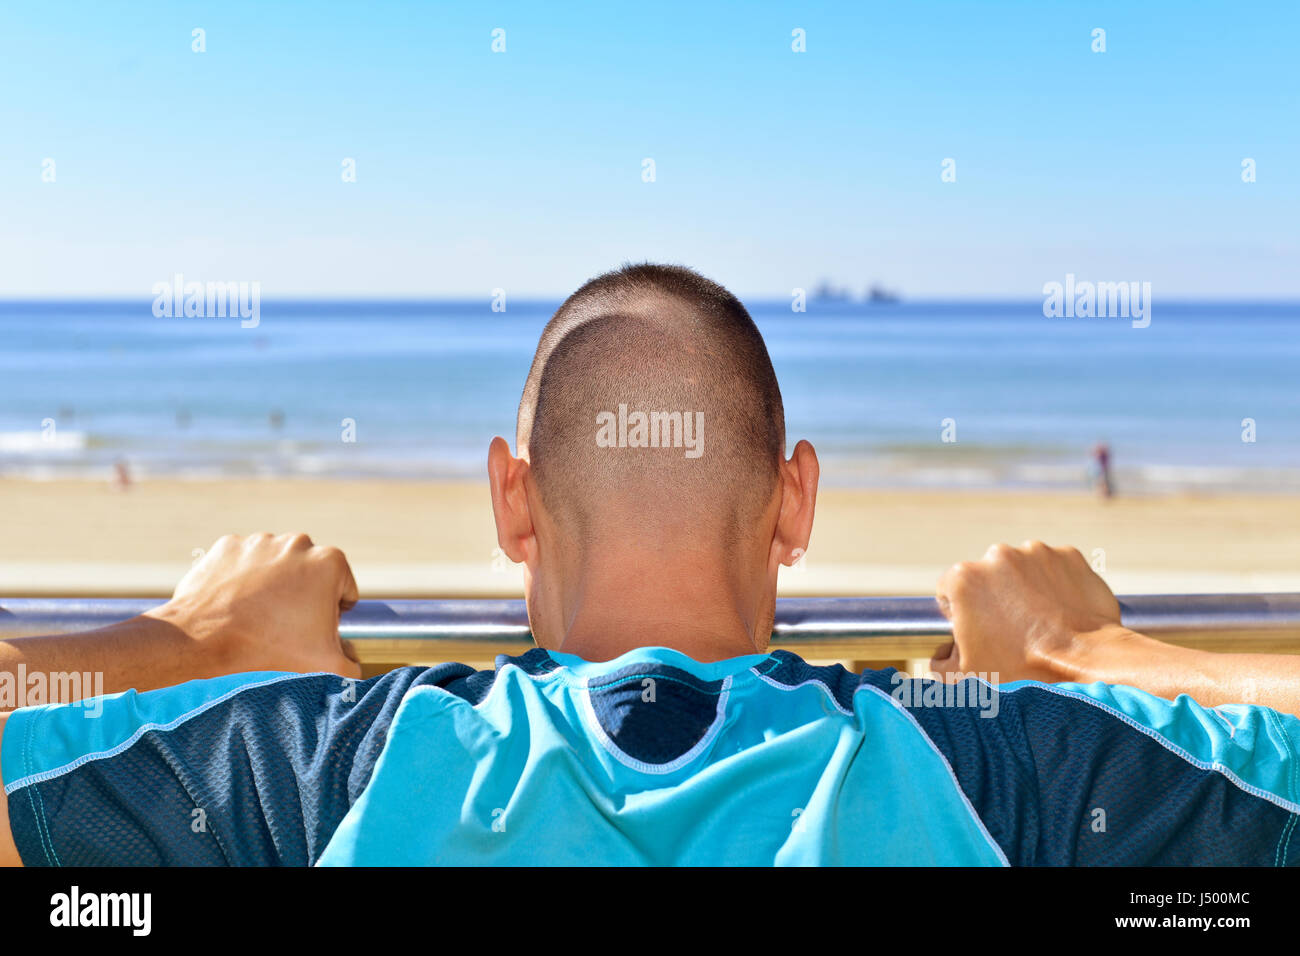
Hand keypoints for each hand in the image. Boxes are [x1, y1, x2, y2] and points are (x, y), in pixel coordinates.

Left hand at [147, 533, 360, 678]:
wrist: (201, 643)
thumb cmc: (268, 653)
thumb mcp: (328, 667)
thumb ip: (355, 665)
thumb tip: (353, 661)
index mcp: (330, 562)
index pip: (343, 589)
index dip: (332, 615)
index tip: (310, 631)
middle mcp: (297, 543)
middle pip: (310, 574)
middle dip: (303, 597)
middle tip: (283, 628)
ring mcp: (260, 541)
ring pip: (277, 567)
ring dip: (273, 587)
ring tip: (257, 618)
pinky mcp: (229, 546)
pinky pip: (244, 564)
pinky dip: (243, 581)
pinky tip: (235, 606)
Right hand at [929, 541, 1126, 683]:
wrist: (1086, 662)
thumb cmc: (1022, 670)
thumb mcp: (964, 677)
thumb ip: (938, 663)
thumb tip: (941, 654)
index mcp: (963, 579)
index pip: (948, 591)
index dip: (959, 614)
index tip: (978, 632)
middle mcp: (997, 555)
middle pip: (986, 576)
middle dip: (994, 599)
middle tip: (1012, 632)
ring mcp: (1036, 552)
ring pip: (1021, 570)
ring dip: (1025, 590)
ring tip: (1040, 624)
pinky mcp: (1069, 555)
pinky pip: (1054, 568)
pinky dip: (1055, 585)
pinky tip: (1061, 613)